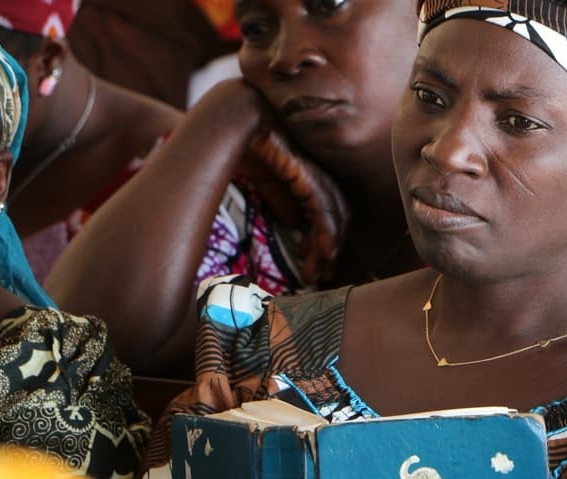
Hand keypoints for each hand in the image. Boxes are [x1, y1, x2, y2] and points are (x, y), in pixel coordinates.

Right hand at [242, 130, 348, 283]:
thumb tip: (294, 222)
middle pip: (336, 212)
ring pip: (333, 212)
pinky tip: (322, 253)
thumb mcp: (265, 178)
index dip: (325, 236)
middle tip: (321, 275)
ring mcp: (316, 165)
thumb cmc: (243, 143)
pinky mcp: (306, 167)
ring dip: (327, 246)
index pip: (329, 206)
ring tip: (319, 272)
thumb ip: (283, 197)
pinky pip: (321, 204)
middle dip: (329, 247)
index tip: (316, 262)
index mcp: (313, 166)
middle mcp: (320, 165)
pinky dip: (324, 231)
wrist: (229, 117)